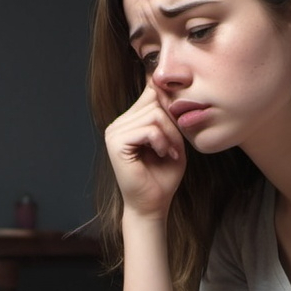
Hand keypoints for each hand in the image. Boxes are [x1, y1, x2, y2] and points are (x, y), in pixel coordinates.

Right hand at [104, 83, 186, 218]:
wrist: (152, 204)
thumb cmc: (163, 176)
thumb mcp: (172, 140)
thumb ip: (168, 115)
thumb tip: (163, 86)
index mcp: (128, 121)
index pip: (150, 93)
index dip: (169, 106)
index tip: (175, 133)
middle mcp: (118, 124)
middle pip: (154, 101)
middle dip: (172, 125)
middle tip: (174, 148)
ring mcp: (114, 132)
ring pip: (154, 114)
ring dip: (169, 136)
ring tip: (168, 153)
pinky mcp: (116, 143)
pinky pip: (148, 129)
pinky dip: (162, 142)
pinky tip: (162, 155)